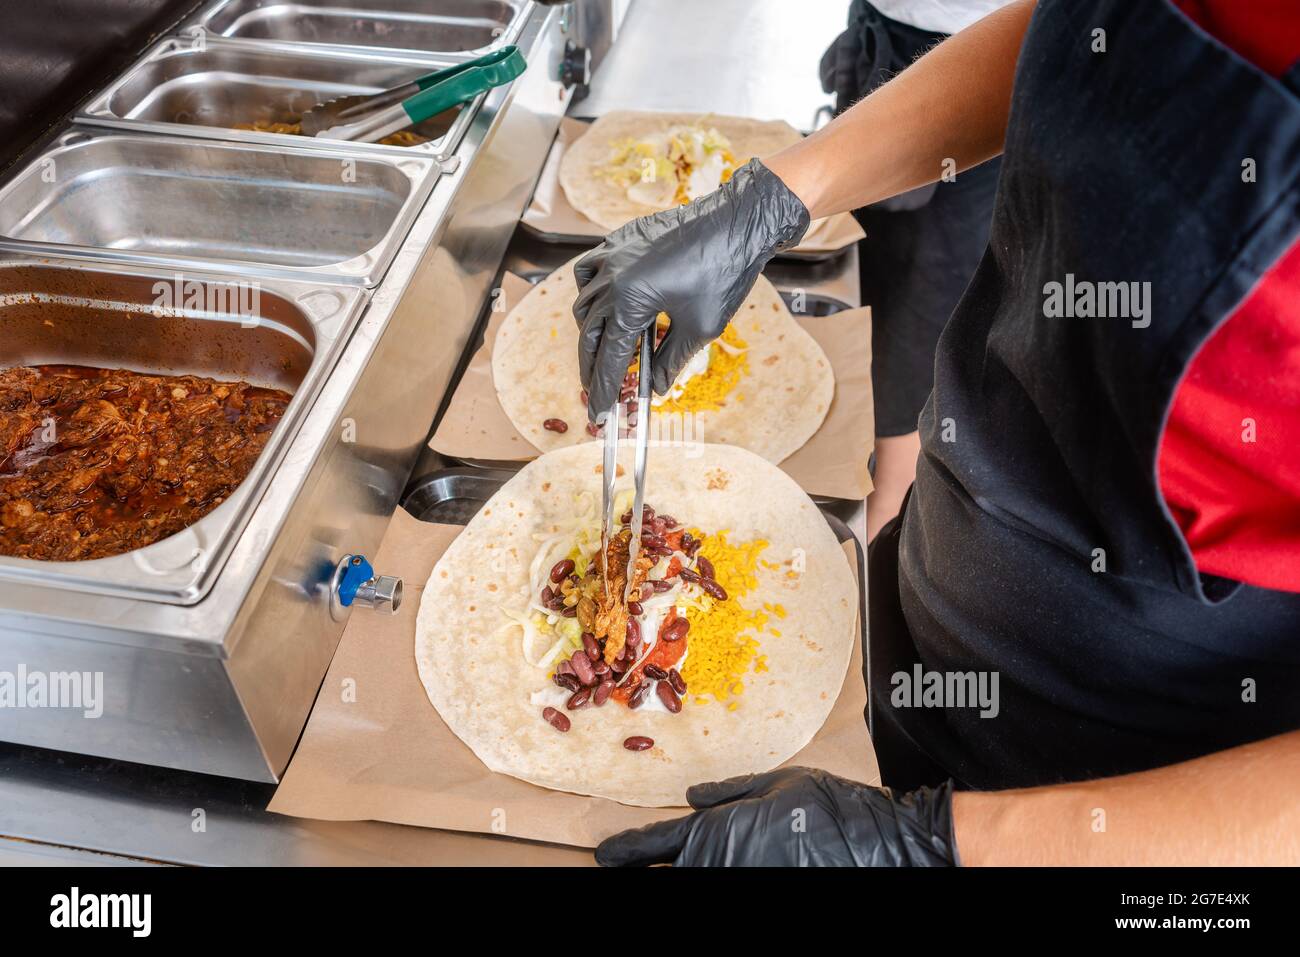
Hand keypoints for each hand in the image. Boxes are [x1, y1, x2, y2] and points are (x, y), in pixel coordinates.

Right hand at [571, 158, 809, 419]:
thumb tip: (656, 388)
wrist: (737, 222)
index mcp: (629, 301)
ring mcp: (613, 255)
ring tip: (604, 354)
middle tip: (597, 392)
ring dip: (591, 333)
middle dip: (592, 367)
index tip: (601, 414)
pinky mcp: (620, 241)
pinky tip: (606, 305)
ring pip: (584, 302)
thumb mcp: (701, 328)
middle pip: (590, 334)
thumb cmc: (724, 274)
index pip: (609, 357)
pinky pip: (590, 271)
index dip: (604, 390)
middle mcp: (612, 277)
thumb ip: (671, 360)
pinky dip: (591, 293)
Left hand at [595, 767, 957, 866]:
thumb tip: (691, 798)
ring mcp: (741, 882)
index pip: (659, 843)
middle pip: (671, 874)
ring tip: (664, 867)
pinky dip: (713, 873)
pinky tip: (711, 867)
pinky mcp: (761, 891)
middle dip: (648, 869)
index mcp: (718, 829)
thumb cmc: (825, 806)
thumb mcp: (775, 783)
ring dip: (681, 872)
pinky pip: (726, 885)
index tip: (603, 855)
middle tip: (626, 864)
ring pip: (695, 880)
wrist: (871, 844)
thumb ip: (729, 791)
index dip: (627, 850)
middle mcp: (721, 863)